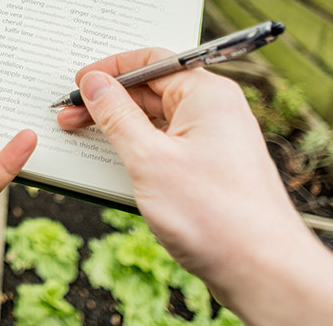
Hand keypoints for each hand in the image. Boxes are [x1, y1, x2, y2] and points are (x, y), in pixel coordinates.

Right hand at [57, 48, 332, 325]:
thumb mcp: (149, 159)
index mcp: (207, 95)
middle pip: (151, 90)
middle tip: (70, 116)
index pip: (151, 61)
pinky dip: (137, 148)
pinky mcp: (211, 168)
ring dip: (119, 126)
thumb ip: (116, 115)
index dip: (110, 69)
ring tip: (85, 137)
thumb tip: (95, 84)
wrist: (263, 271)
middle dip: (107, 101)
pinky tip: (114, 161)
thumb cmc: (215, 216)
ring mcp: (215, 140)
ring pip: (157, 119)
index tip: (79, 84)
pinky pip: (166, 145)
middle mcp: (215, 111)